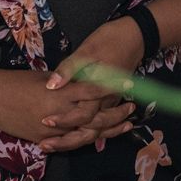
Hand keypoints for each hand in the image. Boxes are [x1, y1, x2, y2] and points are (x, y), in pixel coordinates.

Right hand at [0, 68, 127, 145]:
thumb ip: (65, 83)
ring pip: (87, 134)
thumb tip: (82, 82)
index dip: (112, 88)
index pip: (93, 91)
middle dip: (116, 114)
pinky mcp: (44, 140)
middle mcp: (60, 115)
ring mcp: (53, 131)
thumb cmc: (16, 82)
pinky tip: (101, 137)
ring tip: (125, 125)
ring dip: (108, 130)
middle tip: (132, 107)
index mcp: (60, 94)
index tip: (128, 83)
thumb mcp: (44, 77)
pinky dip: (87, 139)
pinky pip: (71, 143)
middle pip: (95, 118)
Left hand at [38, 17, 145, 152]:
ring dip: (75, 139)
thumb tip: (50, 86)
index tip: (44, 121)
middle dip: (67, 140)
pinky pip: (100, 122)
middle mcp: (106, 101)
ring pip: (95, 129)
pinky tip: (72, 135)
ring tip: (53, 144)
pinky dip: (87, 131)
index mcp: (99, 90)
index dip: (63, 120)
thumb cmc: (110, 40)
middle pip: (89, 130)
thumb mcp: (87, 50)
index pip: (81, 115)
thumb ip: (69, 69)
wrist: (135, 36)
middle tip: (44, 145)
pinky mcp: (111, 99)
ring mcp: (110, 102)